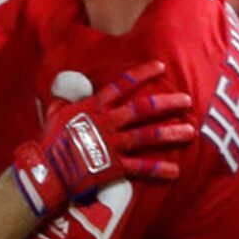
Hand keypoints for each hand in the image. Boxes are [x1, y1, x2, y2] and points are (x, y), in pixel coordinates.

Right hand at [12, 62, 195, 219]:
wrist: (47, 171)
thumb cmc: (49, 143)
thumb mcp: (55, 114)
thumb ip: (64, 102)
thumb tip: (61, 95)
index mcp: (95, 107)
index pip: (122, 85)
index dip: (142, 74)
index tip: (161, 67)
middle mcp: (109, 122)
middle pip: (143, 109)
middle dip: (167, 103)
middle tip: (187, 100)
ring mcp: (114, 144)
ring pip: (148, 136)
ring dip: (171, 133)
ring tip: (191, 131)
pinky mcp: (114, 167)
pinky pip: (141, 168)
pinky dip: (158, 169)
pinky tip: (176, 170)